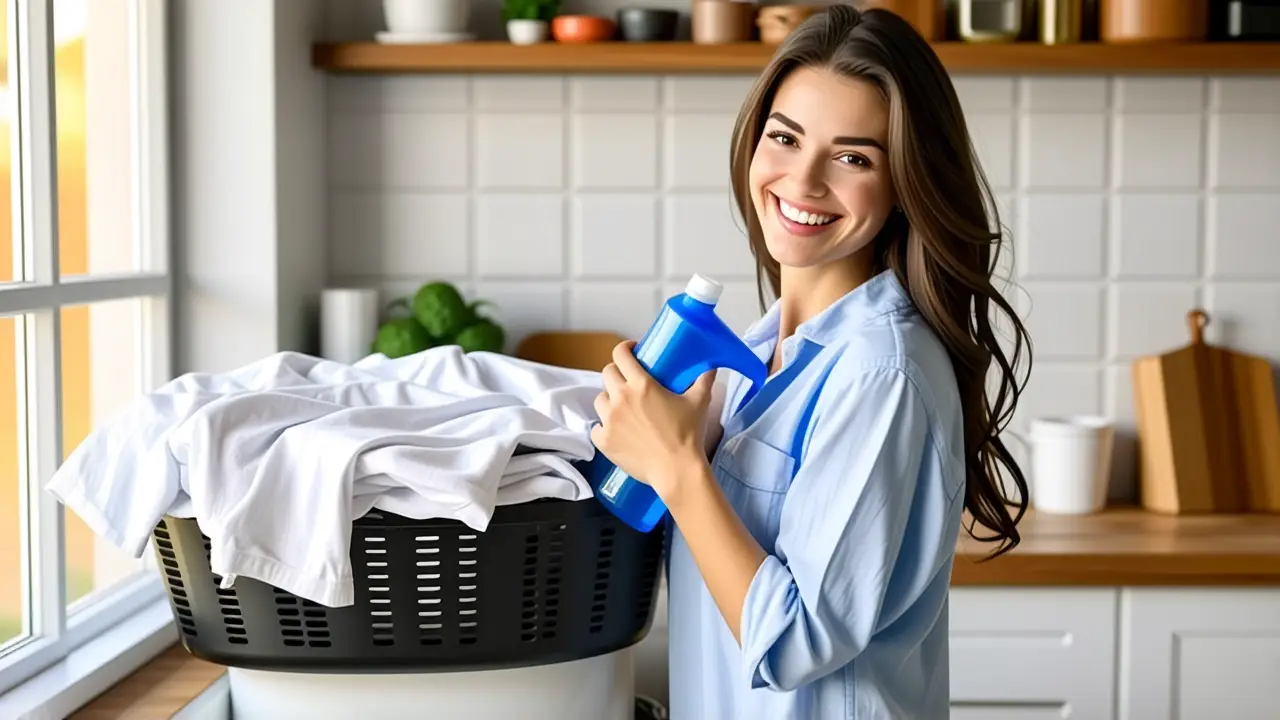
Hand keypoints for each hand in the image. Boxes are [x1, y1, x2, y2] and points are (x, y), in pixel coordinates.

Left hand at [590, 340, 715, 499]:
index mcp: (641, 384)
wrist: (676, 470)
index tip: (631, 351)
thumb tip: (711, 367)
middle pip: (607, 373)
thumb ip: (704, 380)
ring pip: (600, 399)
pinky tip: (616, 431)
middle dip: (618, 373)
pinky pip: (596, 427)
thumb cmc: (687, 435)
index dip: (624, 349)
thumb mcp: (699, 402)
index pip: (620, 354)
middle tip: (629, 382)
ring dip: (609, 400)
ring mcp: (609, 420)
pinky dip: (604, 427)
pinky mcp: (603, 440)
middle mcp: (620, 398)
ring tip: (623, 409)